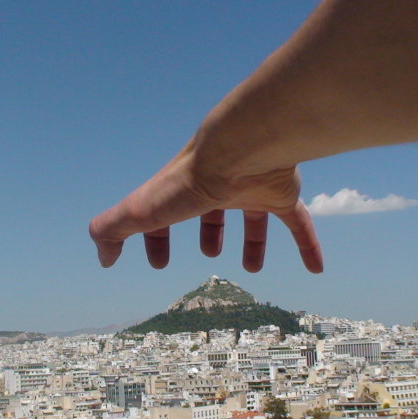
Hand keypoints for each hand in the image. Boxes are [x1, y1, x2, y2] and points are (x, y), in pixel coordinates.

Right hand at [88, 145, 322, 272]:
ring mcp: (253, 188)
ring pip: (255, 216)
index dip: (157, 241)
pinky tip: (315, 268)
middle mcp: (219, 187)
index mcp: (184, 192)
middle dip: (208, 232)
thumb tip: (102, 257)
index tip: (158, 264)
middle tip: (209, 255)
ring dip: (253, 241)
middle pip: (213, 212)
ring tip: (253, 266)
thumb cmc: (192, 181)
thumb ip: (114, 229)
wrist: (244, 150)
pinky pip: (299, 222)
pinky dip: (307, 245)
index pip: (165, 216)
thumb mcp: (142, 210)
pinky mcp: (284, 193)